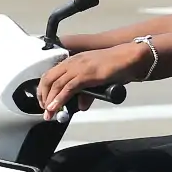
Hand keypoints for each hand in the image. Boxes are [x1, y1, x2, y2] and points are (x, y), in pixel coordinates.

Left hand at [36, 43, 150, 117]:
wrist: (128, 58)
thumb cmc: (115, 67)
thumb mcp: (96, 80)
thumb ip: (87, 92)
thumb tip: (81, 106)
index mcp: (72, 61)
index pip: (50, 73)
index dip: (44, 89)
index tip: (43, 101)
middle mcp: (72, 62)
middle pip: (48, 79)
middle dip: (43, 96)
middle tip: (45, 110)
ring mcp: (78, 67)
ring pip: (56, 84)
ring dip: (49, 101)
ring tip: (48, 113)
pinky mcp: (86, 74)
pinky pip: (68, 88)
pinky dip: (59, 99)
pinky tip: (55, 107)